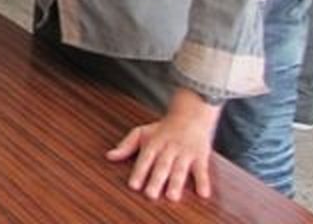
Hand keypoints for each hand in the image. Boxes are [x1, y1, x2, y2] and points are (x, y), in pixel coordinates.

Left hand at [106, 87, 220, 201]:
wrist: (190, 115)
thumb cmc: (163, 129)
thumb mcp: (142, 132)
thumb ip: (126, 145)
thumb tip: (109, 156)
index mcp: (154, 143)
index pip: (145, 158)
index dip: (139, 172)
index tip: (133, 185)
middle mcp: (169, 148)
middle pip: (162, 166)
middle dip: (156, 180)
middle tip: (150, 195)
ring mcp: (185, 153)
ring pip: (180, 169)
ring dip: (176, 183)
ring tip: (172, 197)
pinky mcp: (200, 156)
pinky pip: (202, 170)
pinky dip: (203, 182)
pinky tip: (203, 194)